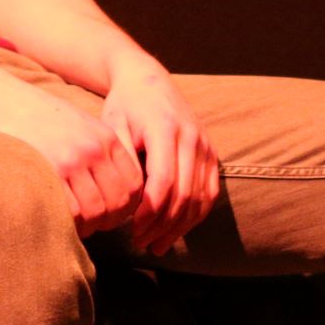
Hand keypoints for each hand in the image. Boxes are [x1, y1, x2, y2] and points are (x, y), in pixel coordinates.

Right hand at [0, 70, 146, 237]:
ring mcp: (72, 160)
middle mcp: (94, 149)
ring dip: (89, 226)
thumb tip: (112, 191)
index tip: (112, 214)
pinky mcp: (49, 170)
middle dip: (109, 221)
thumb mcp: (79, 125)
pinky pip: (72, 211)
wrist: (0, 98)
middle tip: (94, 225)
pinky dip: (70, 223)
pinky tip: (60, 219)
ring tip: (76, 224)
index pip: (134, 185)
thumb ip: (99, 152)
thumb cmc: (36, 117)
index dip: (127, 207)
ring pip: (97, 210)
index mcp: (106, 138)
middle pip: (119, 201)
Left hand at [100, 59, 221, 254]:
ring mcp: (205, 145)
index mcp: (165, 129)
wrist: (147, 80)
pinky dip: (195, 216)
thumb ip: (122, 162)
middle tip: (140, 243)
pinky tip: (177, 230)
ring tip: (157, 245)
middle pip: (183, 194)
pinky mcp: (212, 153)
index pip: (163, 181)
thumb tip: (125, 204)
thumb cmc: (124, 106)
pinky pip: (210, 193)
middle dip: (162, 225)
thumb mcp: (113, 126)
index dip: (149, 211)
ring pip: (199, 198)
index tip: (132, 229)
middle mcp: (191, 137)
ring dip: (179, 227)